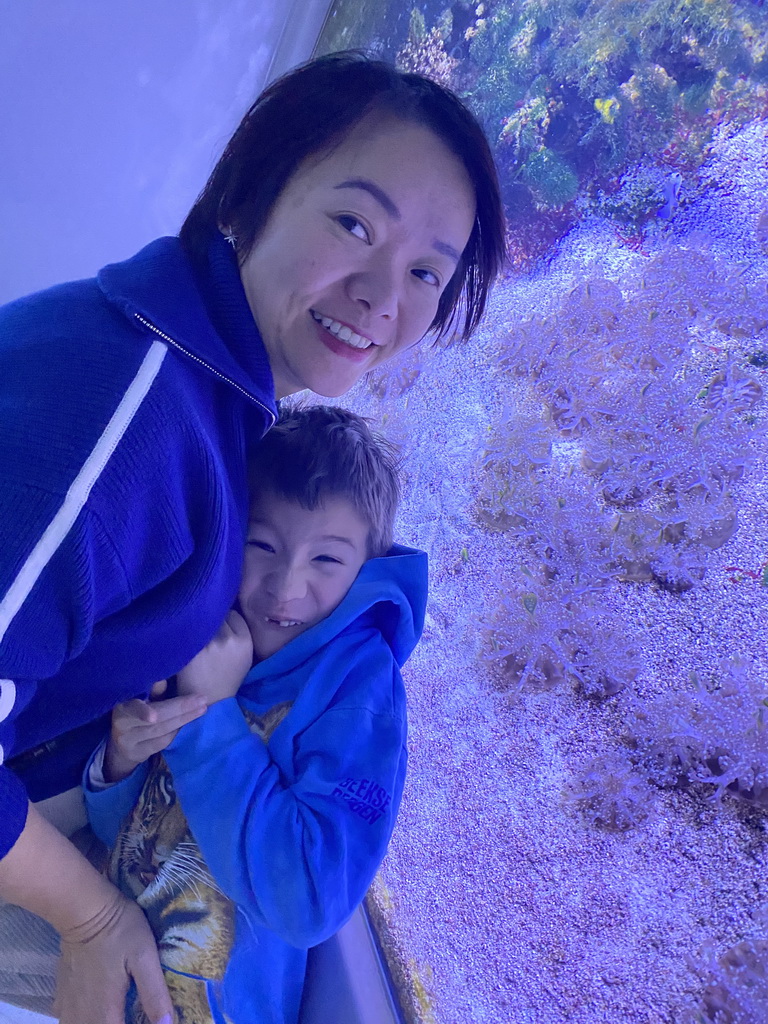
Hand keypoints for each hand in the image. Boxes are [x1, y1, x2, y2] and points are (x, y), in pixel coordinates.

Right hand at [55, 890, 173, 1023]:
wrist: (84, 910)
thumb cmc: (120, 931)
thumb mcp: (145, 957)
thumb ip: (154, 993)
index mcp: (105, 1012)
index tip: (147, 1020)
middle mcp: (83, 1016)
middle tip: (134, 1014)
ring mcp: (68, 1006)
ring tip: (117, 1013)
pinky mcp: (61, 994)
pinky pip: (69, 1020)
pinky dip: (84, 1020)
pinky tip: (95, 1010)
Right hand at [104, 680, 206, 782]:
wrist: (121, 740)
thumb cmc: (136, 710)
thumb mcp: (141, 697)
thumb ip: (152, 690)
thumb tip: (163, 679)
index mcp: (122, 706)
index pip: (132, 709)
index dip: (142, 712)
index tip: (154, 717)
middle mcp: (121, 725)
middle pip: (155, 720)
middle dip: (180, 709)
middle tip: (202, 700)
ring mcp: (127, 742)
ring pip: (160, 732)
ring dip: (183, 720)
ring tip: (201, 709)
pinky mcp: (136, 754)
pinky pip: (161, 743)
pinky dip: (175, 733)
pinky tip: (187, 724)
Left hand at [176, 608, 252, 704]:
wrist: (212, 700)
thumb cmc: (229, 678)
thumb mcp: (245, 657)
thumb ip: (240, 635)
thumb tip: (228, 612)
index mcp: (245, 641)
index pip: (233, 615)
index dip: (226, 620)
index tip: (221, 627)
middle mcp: (228, 639)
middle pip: (218, 616)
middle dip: (212, 621)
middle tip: (207, 632)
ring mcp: (209, 643)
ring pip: (203, 622)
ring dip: (199, 626)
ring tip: (197, 636)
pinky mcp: (192, 649)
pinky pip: (190, 631)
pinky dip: (188, 634)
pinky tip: (187, 641)